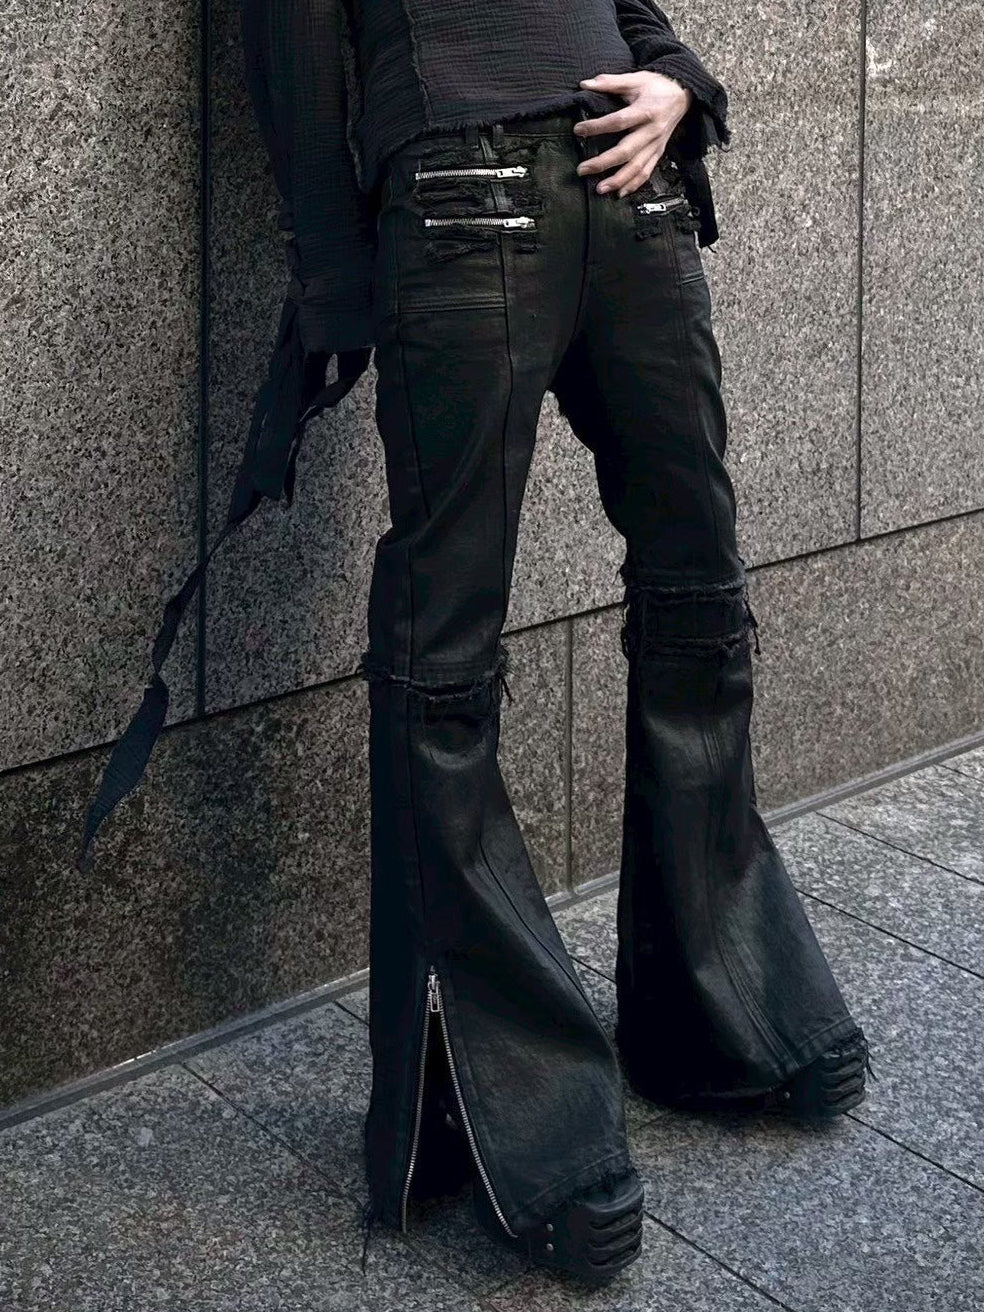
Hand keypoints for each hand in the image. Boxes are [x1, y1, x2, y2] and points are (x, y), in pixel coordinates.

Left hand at [574, 70, 692, 195]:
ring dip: (617, 180)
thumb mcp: (635, 79)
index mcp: (645, 111)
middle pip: (626, 151)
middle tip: (582, 169)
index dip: (597, 127)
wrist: (683, 94)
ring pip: (637, 168)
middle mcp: (652, 131)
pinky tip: (619, 193)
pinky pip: (646, 172)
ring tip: (599, 189)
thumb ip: (610, 82)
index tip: (578, 130)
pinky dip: (633, 185)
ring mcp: (656, 145)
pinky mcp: (658, 153)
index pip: (618, 122)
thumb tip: (585, 84)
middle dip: (603, 163)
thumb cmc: (656, 86)